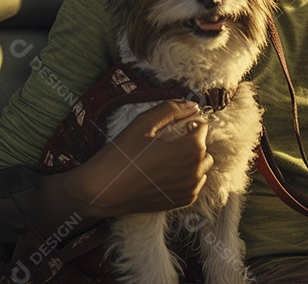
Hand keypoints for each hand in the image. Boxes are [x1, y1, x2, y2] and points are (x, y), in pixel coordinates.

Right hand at [63, 100, 212, 218]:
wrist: (102, 191)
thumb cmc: (121, 155)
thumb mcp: (143, 124)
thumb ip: (170, 110)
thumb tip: (191, 105)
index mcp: (190, 149)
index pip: (202, 127)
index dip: (187, 123)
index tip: (172, 127)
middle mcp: (195, 171)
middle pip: (204, 148)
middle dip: (191, 141)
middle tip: (167, 142)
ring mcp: (190, 189)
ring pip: (202, 167)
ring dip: (191, 159)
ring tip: (166, 157)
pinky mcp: (182, 201)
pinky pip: (194, 184)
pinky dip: (186, 176)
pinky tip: (165, 173)